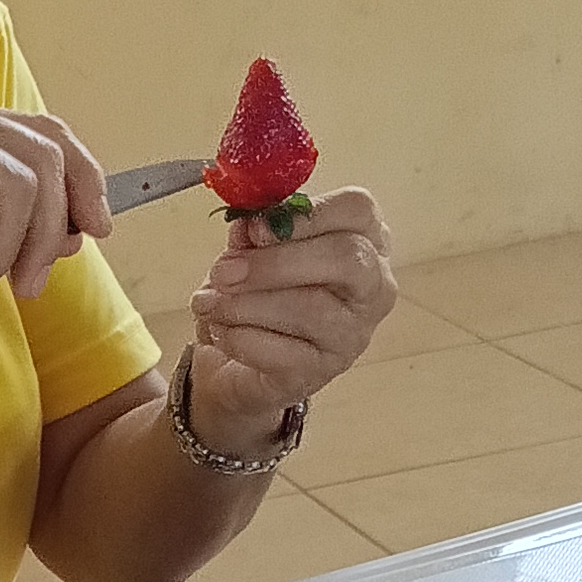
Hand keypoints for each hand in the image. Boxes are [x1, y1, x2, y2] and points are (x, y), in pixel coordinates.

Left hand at [184, 186, 395, 453]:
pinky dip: (240, 338)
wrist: (238, 363)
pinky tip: (221, 331)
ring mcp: (353, 333)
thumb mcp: (253, 251)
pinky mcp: (323, 371)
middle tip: (224, 271)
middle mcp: (372, 286)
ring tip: (210, 303)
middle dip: (276, 262)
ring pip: (312, 309)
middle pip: (347, 258)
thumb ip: (254, 234)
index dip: (307, 215)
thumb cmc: (259, 294)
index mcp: (363, 239)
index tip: (256, 228)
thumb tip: (246, 228)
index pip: (357, 209)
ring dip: (247, 305)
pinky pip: (283, 353)